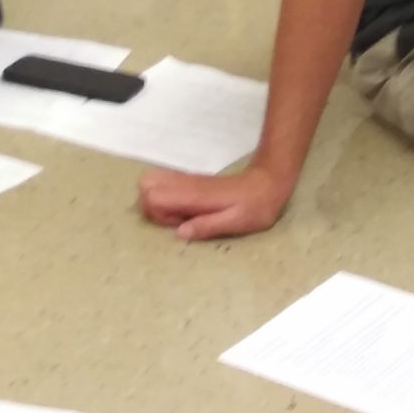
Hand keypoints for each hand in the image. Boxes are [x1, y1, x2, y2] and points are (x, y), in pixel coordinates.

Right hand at [138, 163, 292, 241]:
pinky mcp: (190, 181)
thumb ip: (207, 226)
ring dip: (159, 203)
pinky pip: (165, 184)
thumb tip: (179, 233)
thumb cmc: (255, 206)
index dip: (158, 214)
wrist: (268, 183)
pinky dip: (167, 199)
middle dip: (152, 207)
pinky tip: (187, 211)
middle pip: (145, 185)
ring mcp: (186, 180)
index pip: (152, 195)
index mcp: (194, 194)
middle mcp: (185, 183)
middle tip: (177, 220)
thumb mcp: (235, 222)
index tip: (180, 224)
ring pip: (152, 182)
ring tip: (182, 216)